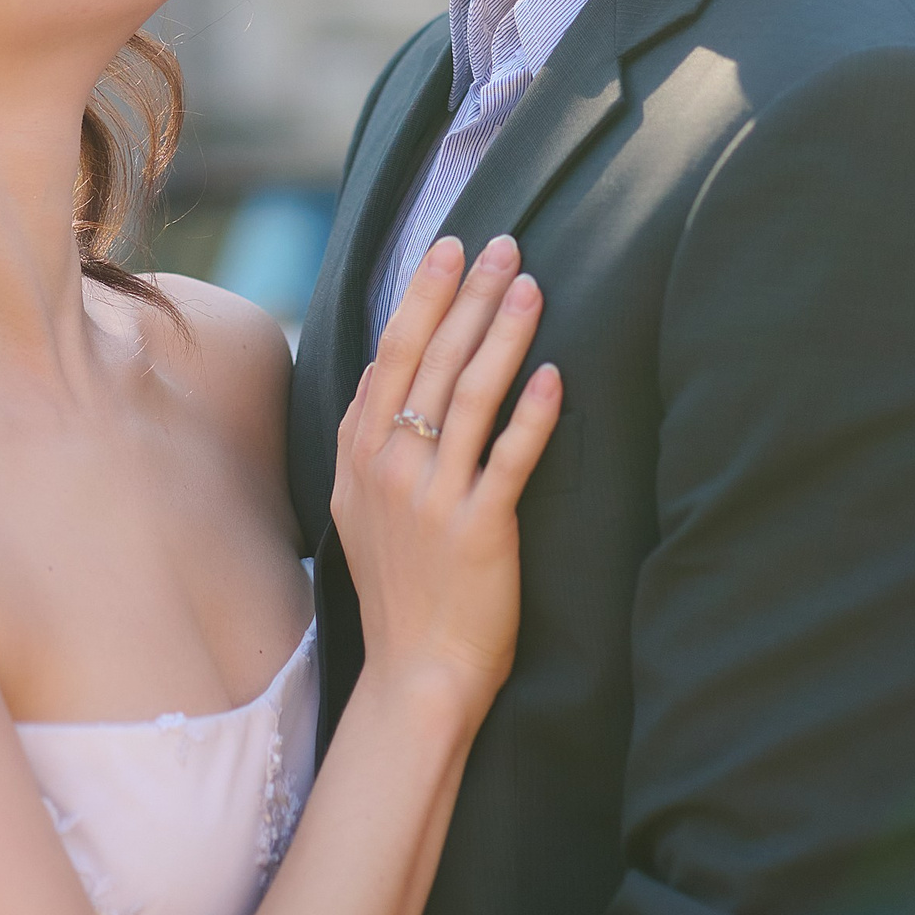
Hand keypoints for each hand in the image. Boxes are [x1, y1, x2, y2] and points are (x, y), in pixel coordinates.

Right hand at [331, 234, 560, 716]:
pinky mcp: (479, 529)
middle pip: (434, 360)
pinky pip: (509, 458)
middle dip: (471, 296)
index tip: (452, 247)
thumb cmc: (400, 586)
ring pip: (471, 396)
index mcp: (359, 453)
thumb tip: (383, 370)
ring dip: (503, 334)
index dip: (423, 295)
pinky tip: (555, 374)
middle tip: (507, 244)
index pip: (392, 352)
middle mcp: (390, 467)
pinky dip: (532, 413)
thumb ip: (368, 436)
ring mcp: (432, 498)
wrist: (416, 670)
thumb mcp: (359, 505)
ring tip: (533, 287)